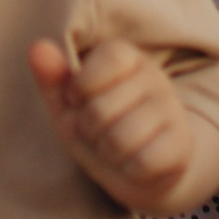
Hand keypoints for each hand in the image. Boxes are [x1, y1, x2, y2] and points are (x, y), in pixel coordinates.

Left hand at [29, 34, 218, 218]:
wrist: (138, 171)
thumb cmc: (97, 129)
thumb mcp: (69, 105)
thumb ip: (52, 78)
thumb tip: (37, 47)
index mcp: (126, 56)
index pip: (98, 66)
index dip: (79, 91)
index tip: (81, 101)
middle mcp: (155, 78)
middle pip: (100, 111)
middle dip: (89, 131)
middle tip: (99, 133)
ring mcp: (173, 110)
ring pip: (120, 140)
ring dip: (107, 154)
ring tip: (114, 149)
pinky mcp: (182, 144)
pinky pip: (143, 163)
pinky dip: (129, 171)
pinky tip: (133, 164)